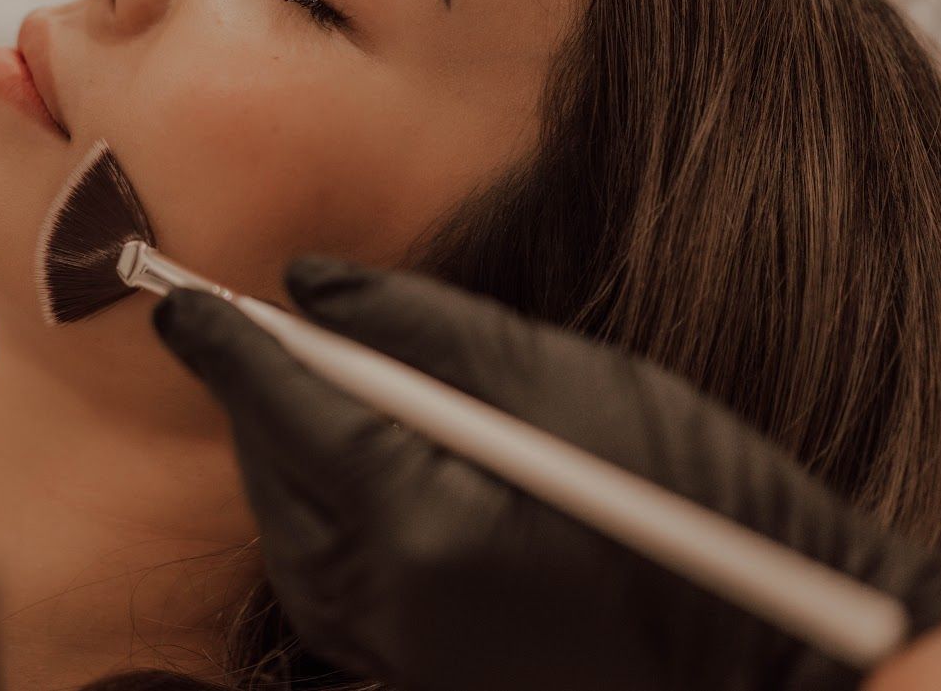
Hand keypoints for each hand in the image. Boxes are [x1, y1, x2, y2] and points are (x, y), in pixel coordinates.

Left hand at [150, 255, 940, 690]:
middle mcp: (384, 599)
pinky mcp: (412, 672)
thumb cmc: (694, 518)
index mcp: (420, 516)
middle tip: (267, 332)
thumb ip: (423, 328)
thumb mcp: (568, 382)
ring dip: (293, 452)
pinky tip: (378, 474)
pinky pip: (327, 581)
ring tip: (330, 394)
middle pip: (272, 470)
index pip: (280, 405)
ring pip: (290, 529)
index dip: (223, 345)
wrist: (766, 667)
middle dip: (262, 396)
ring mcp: (394, 651)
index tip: (174, 303)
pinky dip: (327, 514)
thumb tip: (312, 287)